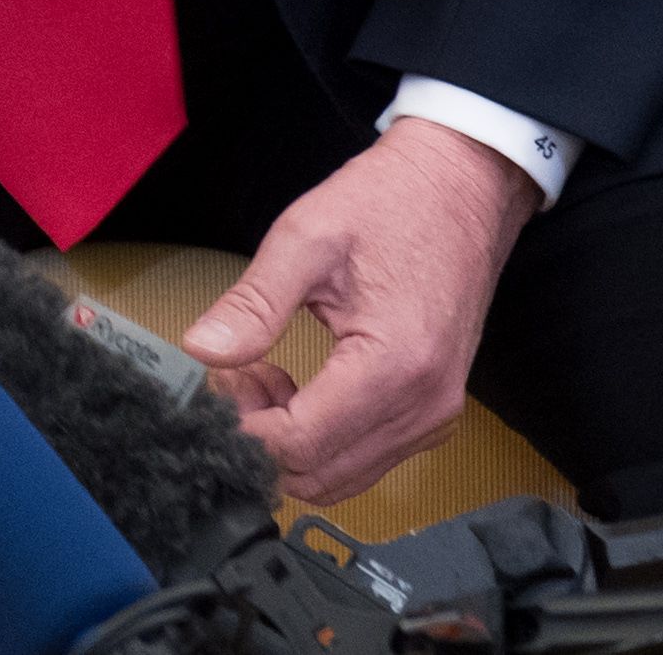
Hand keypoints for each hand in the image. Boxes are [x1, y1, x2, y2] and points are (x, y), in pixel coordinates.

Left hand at [181, 119, 541, 504]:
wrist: (461, 187)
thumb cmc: (390, 203)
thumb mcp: (305, 238)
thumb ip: (253, 303)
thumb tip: (201, 350)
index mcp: (394, 366)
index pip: (300, 443)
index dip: (242, 428)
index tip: (213, 385)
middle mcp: (424, 406)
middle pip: (320, 474)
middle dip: (261, 439)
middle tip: (231, 378)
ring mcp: (436, 415)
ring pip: (343, 475)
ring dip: (289, 442)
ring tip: (258, 375)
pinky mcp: (435, 411)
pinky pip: (368, 455)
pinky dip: (322, 437)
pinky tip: (295, 386)